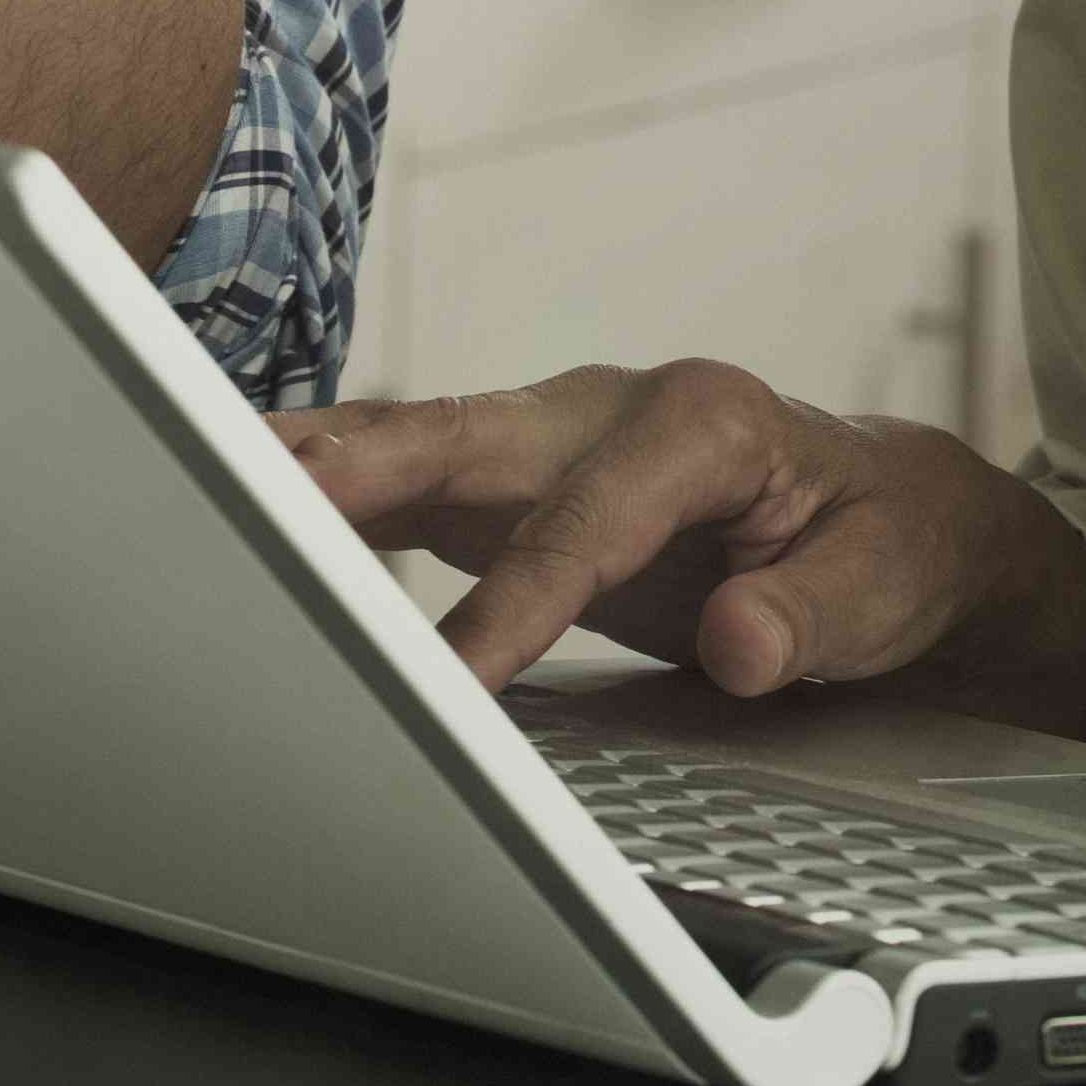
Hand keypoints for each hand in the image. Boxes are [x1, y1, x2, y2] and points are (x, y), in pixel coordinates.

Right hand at [275, 363, 1085, 735]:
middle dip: (359, 467)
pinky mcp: (512, 474)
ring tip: (195, 478)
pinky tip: (244, 502)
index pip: (584, 520)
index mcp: (705, 422)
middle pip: (465, 435)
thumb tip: (745, 640)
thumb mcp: (885, 590)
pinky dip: (327, 487)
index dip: (518, 599)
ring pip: (414, 441)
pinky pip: (407, 476)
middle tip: (255, 496)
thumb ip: (814, 615)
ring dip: (311, 463)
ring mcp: (552, 433)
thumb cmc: (887, 548)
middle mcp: (611, 406)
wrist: (891, 519)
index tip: (457, 679)